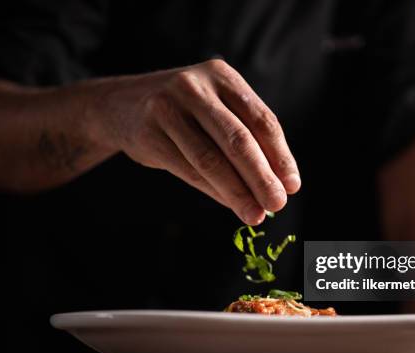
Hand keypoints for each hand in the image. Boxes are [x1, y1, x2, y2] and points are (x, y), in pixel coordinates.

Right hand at [91, 59, 299, 224]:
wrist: (122, 105)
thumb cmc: (185, 111)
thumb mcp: (217, 109)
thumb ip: (247, 137)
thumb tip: (279, 183)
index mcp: (222, 76)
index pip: (262, 119)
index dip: (280, 155)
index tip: (292, 185)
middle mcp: (195, 87)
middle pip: (238, 139)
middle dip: (262, 176)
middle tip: (278, 203)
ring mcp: (168, 108)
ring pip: (211, 159)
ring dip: (237, 192)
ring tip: (255, 214)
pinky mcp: (148, 133)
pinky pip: (188, 170)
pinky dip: (213, 191)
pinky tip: (229, 204)